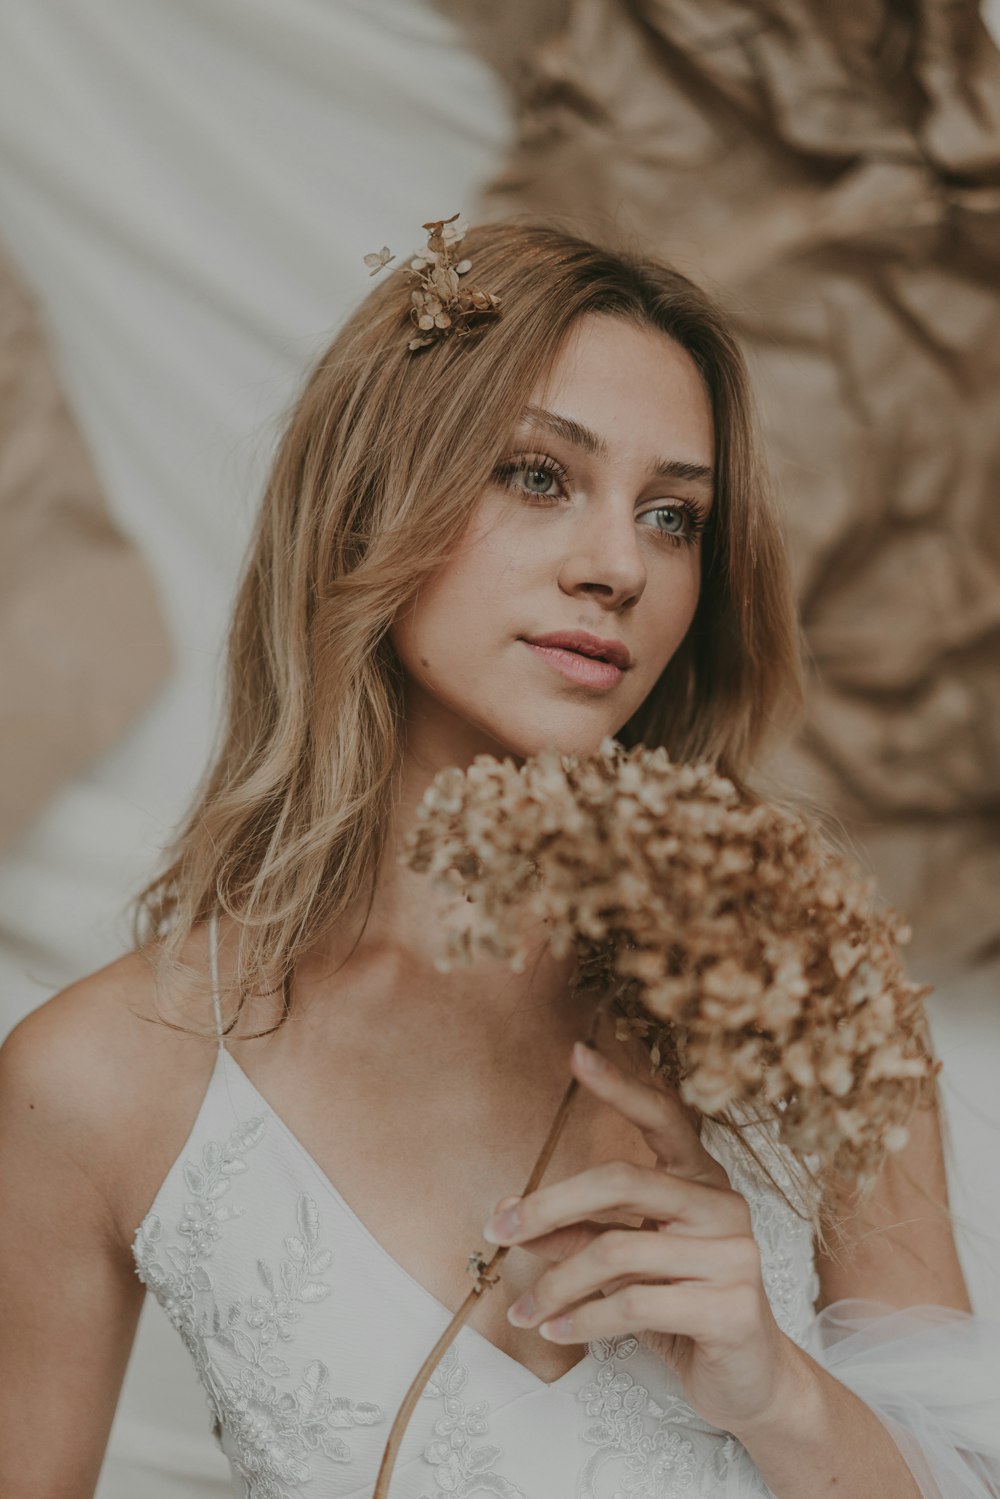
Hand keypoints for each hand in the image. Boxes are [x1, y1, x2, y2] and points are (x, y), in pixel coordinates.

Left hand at [482, 1040, 805, 1435]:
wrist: (748, 1382)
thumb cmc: (681, 1311)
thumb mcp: (622, 1268)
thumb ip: (575, 1236)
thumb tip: (510, 1218)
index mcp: (701, 1179)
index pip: (663, 1117)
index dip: (620, 1086)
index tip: (577, 1054)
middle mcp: (724, 1204)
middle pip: (621, 1181)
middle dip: (548, 1205)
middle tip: (499, 1231)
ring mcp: (735, 1254)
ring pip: (618, 1251)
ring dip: (557, 1285)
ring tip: (525, 1311)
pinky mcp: (732, 1307)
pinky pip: (636, 1304)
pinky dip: (584, 1321)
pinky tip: (558, 1332)